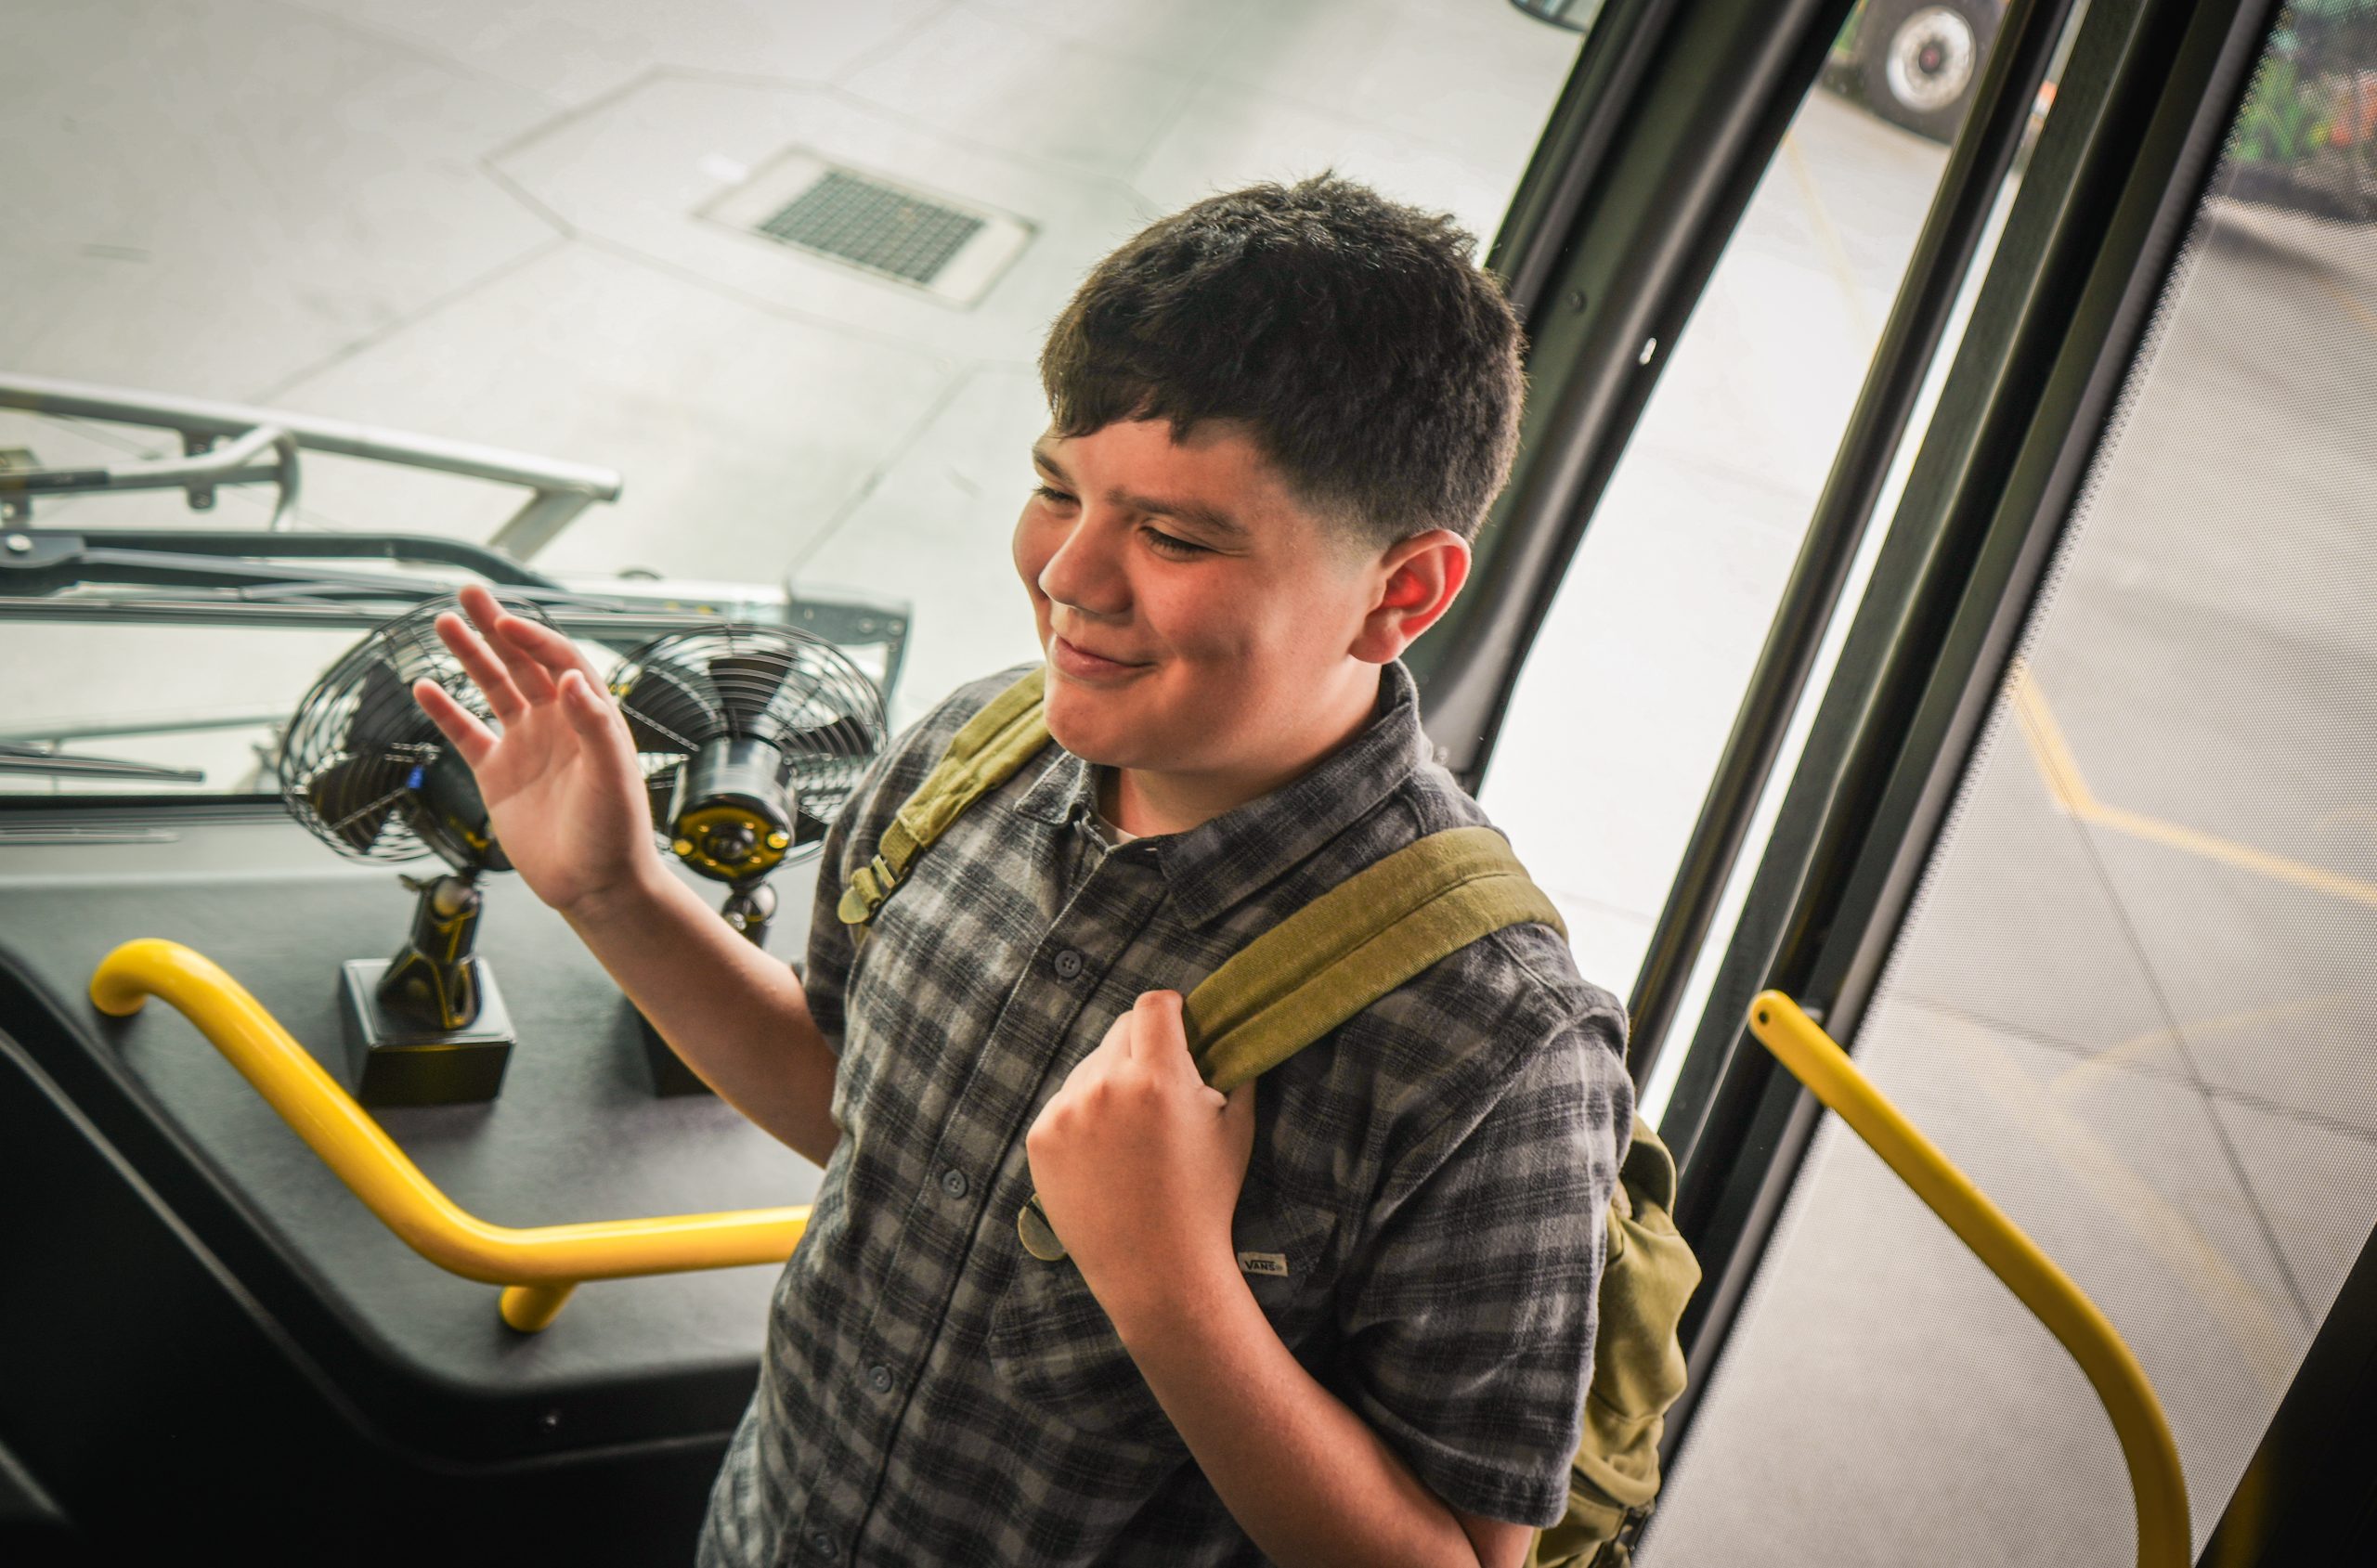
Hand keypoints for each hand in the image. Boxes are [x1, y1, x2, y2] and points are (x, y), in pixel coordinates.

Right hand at [411, 582, 659, 915]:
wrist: (596, 885)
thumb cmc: (616, 834)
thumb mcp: (612, 777)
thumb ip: (594, 725)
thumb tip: (569, 677)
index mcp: (591, 717)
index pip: (560, 661)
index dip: (534, 638)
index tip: (504, 622)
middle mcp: (558, 724)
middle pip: (523, 662)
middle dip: (496, 627)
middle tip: (468, 592)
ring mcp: (526, 746)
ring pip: (494, 689)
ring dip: (470, 656)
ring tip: (443, 622)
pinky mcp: (498, 775)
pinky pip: (467, 734)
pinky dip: (446, 711)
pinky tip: (425, 686)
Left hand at [1024, 991, 1256, 1326]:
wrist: (1156, 1269)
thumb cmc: (1206, 1199)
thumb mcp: (1236, 1129)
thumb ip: (1237, 1070)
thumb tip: (1236, 1034)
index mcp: (1159, 1078)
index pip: (1154, 1005)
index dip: (1171, 1007)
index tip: (1178, 1019)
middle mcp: (1106, 1086)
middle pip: (1120, 1031)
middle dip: (1143, 1047)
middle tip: (1160, 1083)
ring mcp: (1066, 1113)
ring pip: (1090, 1067)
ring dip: (1111, 1081)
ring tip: (1133, 1133)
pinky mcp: (1041, 1138)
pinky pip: (1065, 1103)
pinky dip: (1084, 1115)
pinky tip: (1107, 1153)